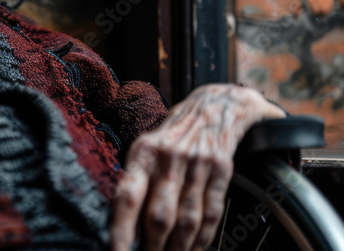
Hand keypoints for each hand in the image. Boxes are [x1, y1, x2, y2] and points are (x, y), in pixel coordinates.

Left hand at [110, 84, 285, 250]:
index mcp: (143, 152)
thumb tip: (120, 222)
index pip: (128, 197)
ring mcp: (198, 165)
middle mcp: (169, 158)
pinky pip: (212, 212)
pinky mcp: (222, 170)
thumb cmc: (171, 135)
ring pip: (187, 219)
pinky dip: (203, 237)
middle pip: (159, 215)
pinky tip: (194, 248)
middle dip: (153, 246)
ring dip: (177, 247)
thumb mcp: (147, 146)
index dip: (121, 229)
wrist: (214, 107)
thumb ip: (136, 179)